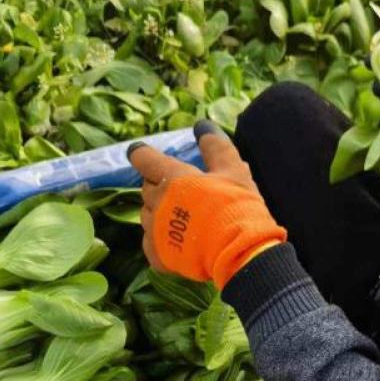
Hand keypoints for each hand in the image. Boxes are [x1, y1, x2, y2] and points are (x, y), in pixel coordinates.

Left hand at [127, 121, 286, 288]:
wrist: (238, 251)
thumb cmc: (236, 206)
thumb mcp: (232, 170)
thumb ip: (215, 146)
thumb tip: (202, 125)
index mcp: (173, 178)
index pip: (145, 159)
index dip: (141, 154)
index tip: (140, 153)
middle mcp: (157, 203)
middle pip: (146, 188)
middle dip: (158, 185)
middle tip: (178, 190)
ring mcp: (155, 231)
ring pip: (146, 215)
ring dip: (158, 212)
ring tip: (179, 217)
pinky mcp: (158, 255)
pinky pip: (150, 242)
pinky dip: (160, 239)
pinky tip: (175, 240)